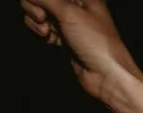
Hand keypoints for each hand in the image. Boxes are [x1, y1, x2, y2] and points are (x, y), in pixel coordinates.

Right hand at [20, 0, 138, 98]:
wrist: (106, 75)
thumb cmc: (96, 42)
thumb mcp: (69, 12)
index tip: (43, 9)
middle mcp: (75, 5)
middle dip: (36, 9)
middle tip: (44, 20)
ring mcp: (68, 21)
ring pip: (38, 12)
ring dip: (38, 23)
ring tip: (49, 33)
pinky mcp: (64, 37)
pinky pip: (43, 28)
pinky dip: (43, 34)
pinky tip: (52, 40)